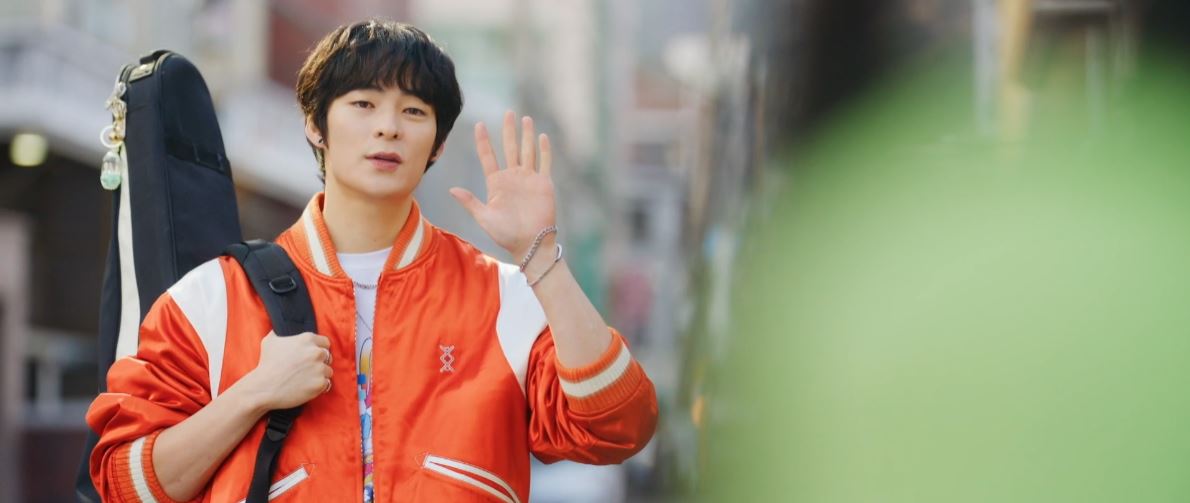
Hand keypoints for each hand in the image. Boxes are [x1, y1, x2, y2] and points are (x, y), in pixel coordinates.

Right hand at [238, 331, 332, 410]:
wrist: (264, 387)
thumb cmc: (266, 364)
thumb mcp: (270, 341)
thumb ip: (279, 332)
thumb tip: (280, 329)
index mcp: (307, 339)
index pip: (325, 342)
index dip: (319, 349)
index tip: (314, 355)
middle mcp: (316, 352)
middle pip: (328, 356)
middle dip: (320, 361)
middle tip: (309, 368)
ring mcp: (319, 368)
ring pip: (328, 370)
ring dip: (320, 374)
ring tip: (307, 379)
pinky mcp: (320, 383)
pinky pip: (326, 383)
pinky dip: (319, 386)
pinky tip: (308, 386)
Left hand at [450, 111, 555, 258]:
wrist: (529, 243)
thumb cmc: (505, 234)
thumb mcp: (484, 217)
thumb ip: (470, 202)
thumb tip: (451, 189)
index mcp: (496, 182)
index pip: (488, 156)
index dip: (483, 140)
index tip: (479, 124)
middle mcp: (512, 177)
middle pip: (509, 148)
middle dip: (509, 130)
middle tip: (508, 113)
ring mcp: (528, 179)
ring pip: (527, 151)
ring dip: (526, 135)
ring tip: (525, 118)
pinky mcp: (543, 184)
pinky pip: (544, 162)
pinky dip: (544, 150)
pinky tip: (542, 136)